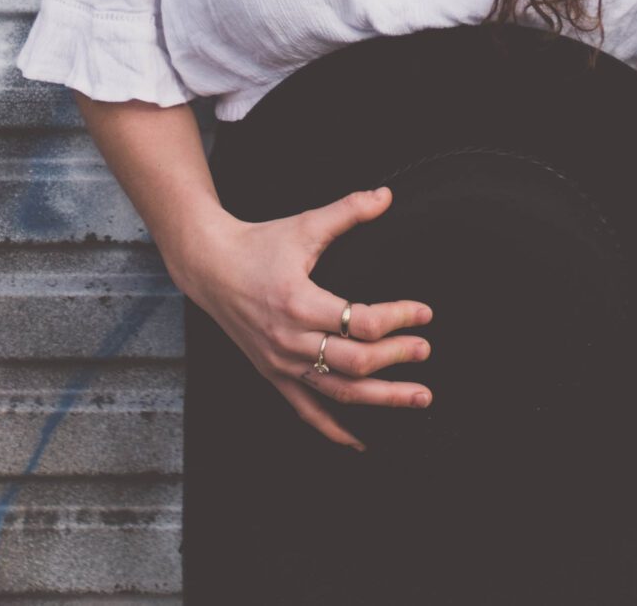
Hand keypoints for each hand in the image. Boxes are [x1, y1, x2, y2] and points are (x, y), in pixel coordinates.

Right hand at [171, 184, 434, 449]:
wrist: (209, 266)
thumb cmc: (259, 243)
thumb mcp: (303, 225)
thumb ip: (347, 211)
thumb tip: (387, 196)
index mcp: (299, 301)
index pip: (362, 321)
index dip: (399, 318)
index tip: (425, 313)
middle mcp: (290, 339)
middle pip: (356, 362)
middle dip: (397, 358)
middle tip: (427, 351)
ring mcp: (281, 362)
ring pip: (339, 392)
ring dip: (383, 399)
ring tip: (419, 397)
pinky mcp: (273, 374)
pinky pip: (307, 411)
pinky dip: (335, 430)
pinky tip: (363, 442)